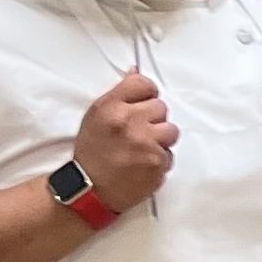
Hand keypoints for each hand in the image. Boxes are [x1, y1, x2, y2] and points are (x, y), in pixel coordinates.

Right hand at [72, 74, 175, 211]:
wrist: (90, 189)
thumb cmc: (92, 153)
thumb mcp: (95, 117)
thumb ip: (119, 94)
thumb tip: (135, 72)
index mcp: (110, 107)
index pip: (143, 84)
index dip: (147, 93)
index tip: (144, 102)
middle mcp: (129, 122)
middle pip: (161, 107)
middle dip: (152, 120)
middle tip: (137, 133)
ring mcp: (146, 143)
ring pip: (171, 130)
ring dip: (160, 140)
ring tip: (141, 149)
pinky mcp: (158, 162)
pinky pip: (170, 154)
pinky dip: (160, 159)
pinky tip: (142, 163)